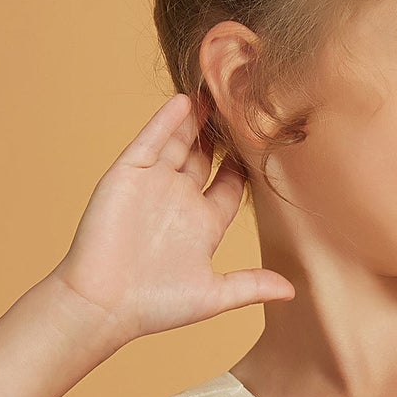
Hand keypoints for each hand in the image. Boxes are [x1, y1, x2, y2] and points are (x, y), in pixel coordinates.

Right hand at [47, 92, 294, 354]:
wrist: (103, 304)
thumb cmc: (154, 306)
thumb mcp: (213, 295)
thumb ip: (250, 286)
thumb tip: (292, 291)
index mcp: (203, 225)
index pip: (229, 185)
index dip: (244, 166)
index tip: (264, 143)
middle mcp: (179, 200)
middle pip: (205, 157)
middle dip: (221, 134)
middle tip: (241, 104)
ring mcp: (153, 184)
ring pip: (179, 142)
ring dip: (197, 119)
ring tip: (217, 91)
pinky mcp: (128, 174)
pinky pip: (151, 140)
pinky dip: (167, 121)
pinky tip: (185, 101)